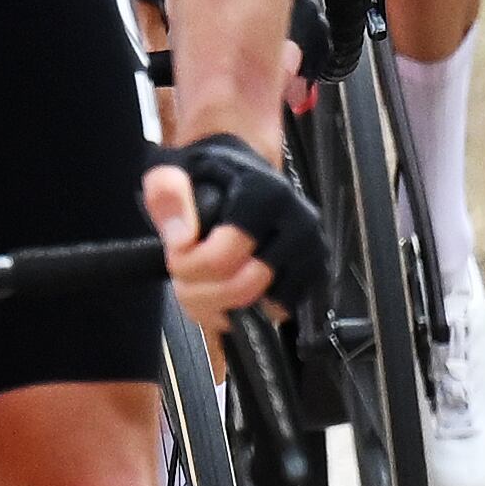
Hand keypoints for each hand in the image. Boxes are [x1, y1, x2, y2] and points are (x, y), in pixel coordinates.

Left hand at [146, 134, 323, 325]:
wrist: (241, 174)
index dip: (187, 266)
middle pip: (243, 287)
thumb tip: (183, 240)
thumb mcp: (170, 171)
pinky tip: (226, 294)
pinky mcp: (316, 273)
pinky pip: (278, 313)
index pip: (222, 257)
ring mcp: (313, 250)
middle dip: (200, 293)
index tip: (173, 254)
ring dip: (221, 308)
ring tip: (202, 285)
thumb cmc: (204, 176)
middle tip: (183, 277)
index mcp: (265, 193)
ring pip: (263, 308)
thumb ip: (167, 195)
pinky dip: (248, 314)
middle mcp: (299, 222)